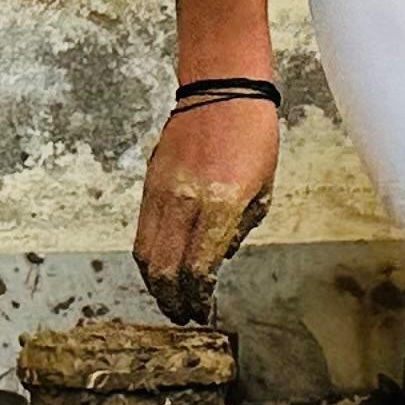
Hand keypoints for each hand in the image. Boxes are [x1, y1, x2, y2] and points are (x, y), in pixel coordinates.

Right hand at [131, 97, 278, 323]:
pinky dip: (149, 255)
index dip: (197, 298)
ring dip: (156, 282)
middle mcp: (186, 202)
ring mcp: (162, 193)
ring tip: (169, 297)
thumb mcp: (262, 190)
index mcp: (220, 206)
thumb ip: (237, 230)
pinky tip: (160, 266)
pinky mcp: (149, 184)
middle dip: (172, 299)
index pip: (198, 269)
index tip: (202, 311)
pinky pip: (142, 231)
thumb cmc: (252, 136)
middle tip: (182, 314)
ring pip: (146, 254)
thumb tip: (217, 260)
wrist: (222, 90)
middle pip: (164, 270)